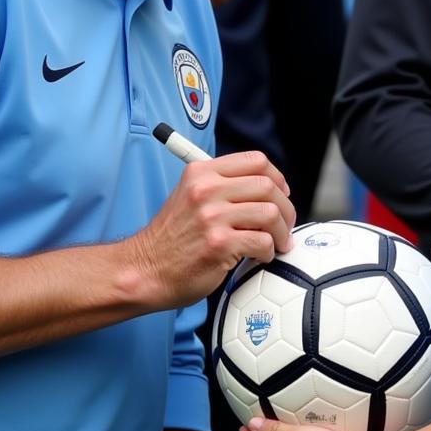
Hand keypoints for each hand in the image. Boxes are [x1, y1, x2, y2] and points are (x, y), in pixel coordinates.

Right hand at [130, 152, 294, 310]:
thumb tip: (266, 188)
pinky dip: (269, 251)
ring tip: (275, 243)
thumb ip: (222, 186)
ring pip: (271, 213)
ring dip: (281, 232)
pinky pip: (263, 242)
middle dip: (285, 208)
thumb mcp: (189, 196)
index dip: (277, 177)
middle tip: (284, 225)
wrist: (145, 269)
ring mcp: (212, 217)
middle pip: (268, 186)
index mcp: (202, 173)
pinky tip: (260, 256)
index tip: (281, 194)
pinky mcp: (219, 244)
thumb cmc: (171, 239)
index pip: (256, 161)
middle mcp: (206, 190)